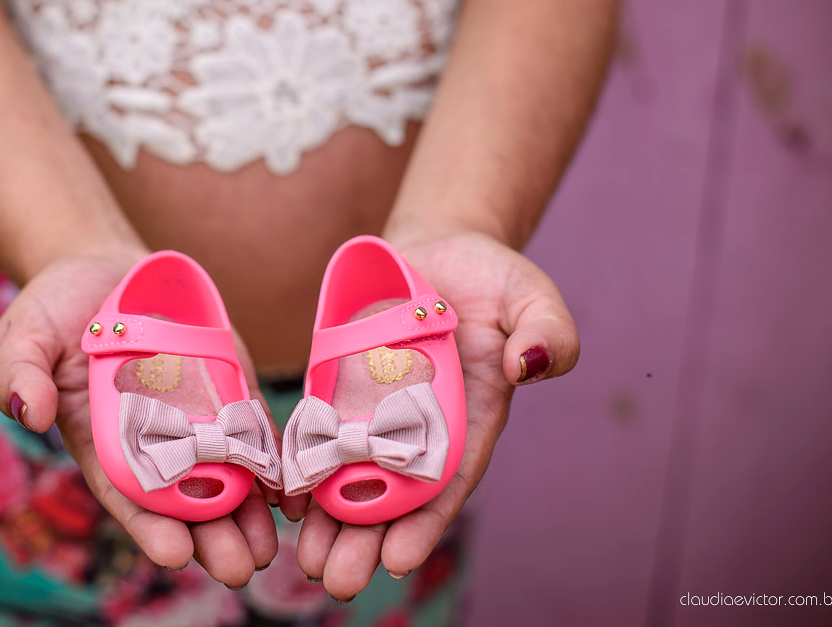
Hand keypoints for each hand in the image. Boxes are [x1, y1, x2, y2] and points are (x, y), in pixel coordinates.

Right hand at [0, 248, 282, 587]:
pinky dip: (273, 460)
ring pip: (225, 475)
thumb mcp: (24, 335)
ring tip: (267, 547)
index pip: (126, 493)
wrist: (104, 271)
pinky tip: (293, 492)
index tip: (174, 553)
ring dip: (248, 515)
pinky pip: (252, 428)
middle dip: (210, 536)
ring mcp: (193, 414)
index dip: (148, 525)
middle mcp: (151, 438)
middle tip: (237, 567)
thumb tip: (27, 411)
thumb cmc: (54, 309)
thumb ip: (21, 372)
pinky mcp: (226, 385)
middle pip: (183, 499)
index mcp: (99, 440)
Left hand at [294, 230, 579, 599]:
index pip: (447, 481)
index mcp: (472, 417)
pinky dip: (305, 467)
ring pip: (351, 475)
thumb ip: (546, 332)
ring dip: (330, 521)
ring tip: (305, 560)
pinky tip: (285, 501)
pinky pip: (321, 434)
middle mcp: (423, 425)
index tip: (397, 561)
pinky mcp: (342, 387)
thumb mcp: (532, 297)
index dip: (424, 522)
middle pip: (393, 494)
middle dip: (365, 540)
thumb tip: (530, 363)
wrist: (437, 251)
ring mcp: (379, 409)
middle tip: (336, 580)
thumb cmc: (493, 278)